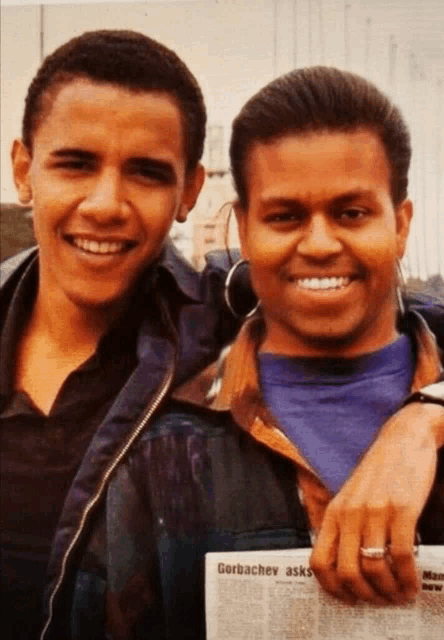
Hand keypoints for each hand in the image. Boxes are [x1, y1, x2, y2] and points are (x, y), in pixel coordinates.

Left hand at [310, 403, 443, 604]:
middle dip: (365, 596)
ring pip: (374, 568)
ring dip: (389, 591)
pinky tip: (412, 583)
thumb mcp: (352, 495)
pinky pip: (400, 555)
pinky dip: (407, 578)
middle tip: (380, 602)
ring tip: (400, 595)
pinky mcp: (402, 510)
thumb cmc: (380, 470)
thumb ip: (346, 524)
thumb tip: (349, 564)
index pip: (319, 561)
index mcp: (334, 512)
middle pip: (347, 572)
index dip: (332, 588)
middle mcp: (350, 514)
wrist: (403, 437)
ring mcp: (375, 512)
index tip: (349, 599)